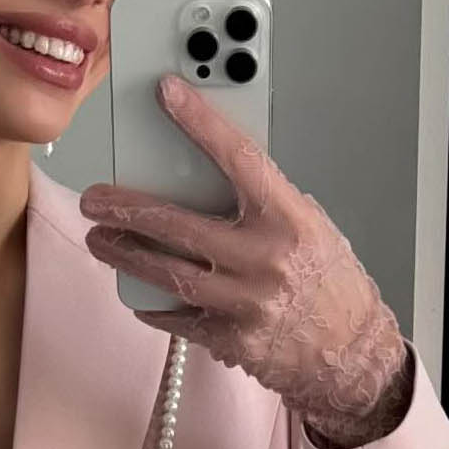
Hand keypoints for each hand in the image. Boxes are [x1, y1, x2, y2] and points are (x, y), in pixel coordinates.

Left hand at [79, 74, 411, 447]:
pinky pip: (180, 319)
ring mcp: (246, 304)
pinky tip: (136, 293)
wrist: (350, 352)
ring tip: (102, 241)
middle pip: (180, 226)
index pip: (239, 158)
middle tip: (97, 200)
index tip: (169, 97)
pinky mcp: (232, 341)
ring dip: (128, 256)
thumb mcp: (308, 227)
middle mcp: (265, 260)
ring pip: (170, 275)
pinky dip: (155, 305)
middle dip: (129, 210)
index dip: (201, 124)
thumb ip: (261, 204)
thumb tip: (206, 177)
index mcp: (288, 220)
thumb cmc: (330, 285)